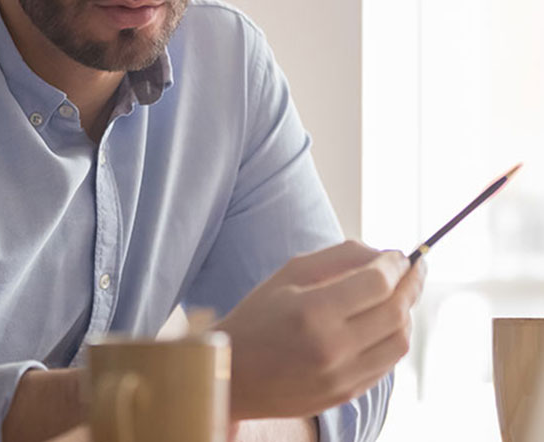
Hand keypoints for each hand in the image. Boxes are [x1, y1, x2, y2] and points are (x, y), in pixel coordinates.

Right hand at [216, 240, 425, 419]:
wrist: (233, 375)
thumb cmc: (257, 317)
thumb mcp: (287, 275)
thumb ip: (338, 257)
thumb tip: (384, 254)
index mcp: (312, 312)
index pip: (377, 283)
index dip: (396, 264)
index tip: (400, 254)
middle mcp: (331, 348)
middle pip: (395, 311)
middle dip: (412, 283)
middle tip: (415, 268)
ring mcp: (341, 376)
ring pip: (399, 340)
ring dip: (406, 312)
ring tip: (400, 295)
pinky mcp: (346, 394)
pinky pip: (387, 363)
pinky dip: (392, 338)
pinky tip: (384, 323)